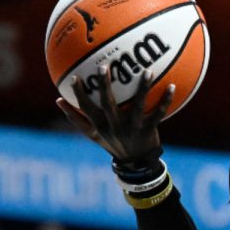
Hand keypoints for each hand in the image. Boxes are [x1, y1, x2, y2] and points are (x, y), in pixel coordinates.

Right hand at [55, 66, 174, 161]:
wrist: (135, 162)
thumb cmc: (112, 142)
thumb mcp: (93, 134)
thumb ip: (76, 118)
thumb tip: (57, 100)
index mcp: (100, 126)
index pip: (86, 108)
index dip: (80, 94)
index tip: (75, 77)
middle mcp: (115, 126)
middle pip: (108, 104)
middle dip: (105, 86)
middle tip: (103, 66)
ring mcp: (133, 128)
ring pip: (138, 106)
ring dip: (143, 88)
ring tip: (147, 71)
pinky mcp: (149, 130)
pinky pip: (159, 113)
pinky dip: (166, 100)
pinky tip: (172, 86)